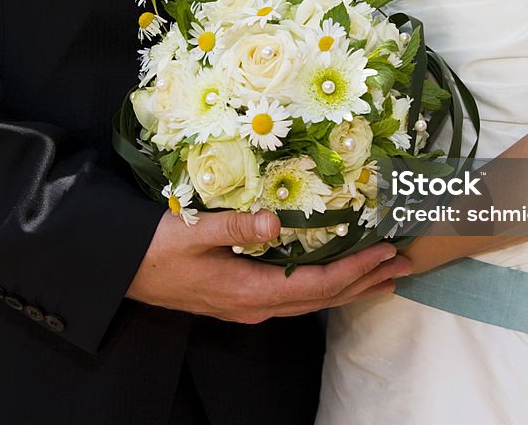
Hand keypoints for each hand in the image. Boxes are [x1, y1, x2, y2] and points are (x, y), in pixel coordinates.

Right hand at [126, 210, 410, 322]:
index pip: (317, 284)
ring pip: (313, 302)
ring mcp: (250, 308)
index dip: (355, 270)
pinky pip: (297, 298)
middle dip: (366, 282)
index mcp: (250, 292)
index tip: (386, 253)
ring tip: (385, 276)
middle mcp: (257, 307)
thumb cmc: (155, 250)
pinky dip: (326, 288)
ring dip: (351, 288)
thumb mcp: (191, 233)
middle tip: (405, 265)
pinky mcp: (243, 301)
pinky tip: (336, 280)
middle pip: (324, 298)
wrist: (122, 273)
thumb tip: (275, 220)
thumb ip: (235, 226)